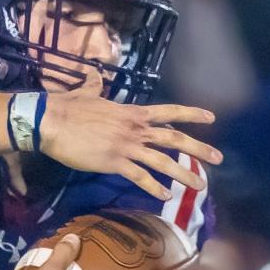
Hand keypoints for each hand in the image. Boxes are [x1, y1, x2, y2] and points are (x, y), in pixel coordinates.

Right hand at [41, 70, 221, 200]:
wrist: (51, 121)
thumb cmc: (67, 106)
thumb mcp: (86, 92)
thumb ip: (94, 85)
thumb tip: (93, 74)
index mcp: (132, 112)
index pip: (169, 112)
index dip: (191, 114)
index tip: (210, 118)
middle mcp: (135, 129)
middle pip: (174, 139)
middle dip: (199, 149)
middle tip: (218, 158)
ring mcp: (126, 146)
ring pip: (163, 161)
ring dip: (184, 174)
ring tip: (199, 184)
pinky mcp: (114, 163)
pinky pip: (140, 177)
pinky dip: (154, 187)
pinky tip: (164, 195)